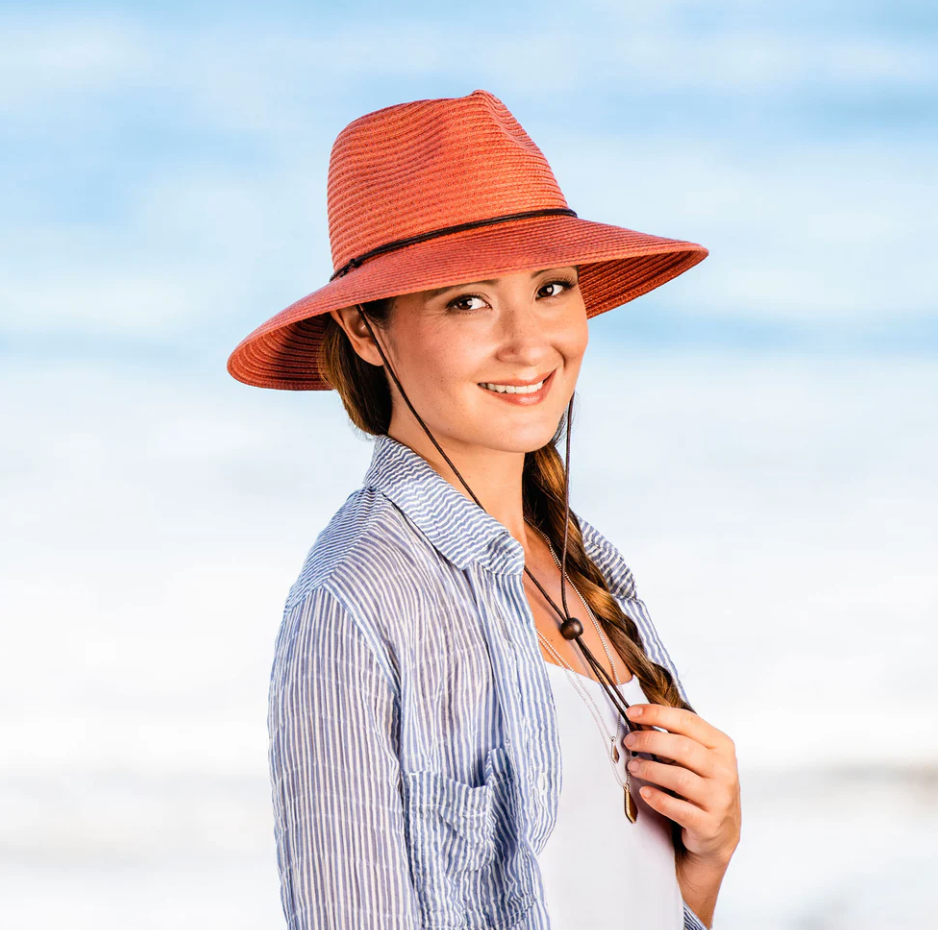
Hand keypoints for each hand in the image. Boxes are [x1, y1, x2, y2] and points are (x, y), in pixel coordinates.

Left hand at [623, 703, 740, 865]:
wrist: (721, 833)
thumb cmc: (704, 786)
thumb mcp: (698, 758)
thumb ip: (676, 738)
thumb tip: (641, 720)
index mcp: (721, 746)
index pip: (687, 721)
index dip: (657, 714)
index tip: (632, 712)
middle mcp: (724, 770)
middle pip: (683, 747)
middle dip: (649, 741)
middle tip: (629, 742)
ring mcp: (719, 798)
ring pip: (679, 778)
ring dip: (650, 769)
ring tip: (633, 767)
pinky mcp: (708, 824)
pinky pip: (678, 809)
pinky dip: (657, 799)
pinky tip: (645, 792)